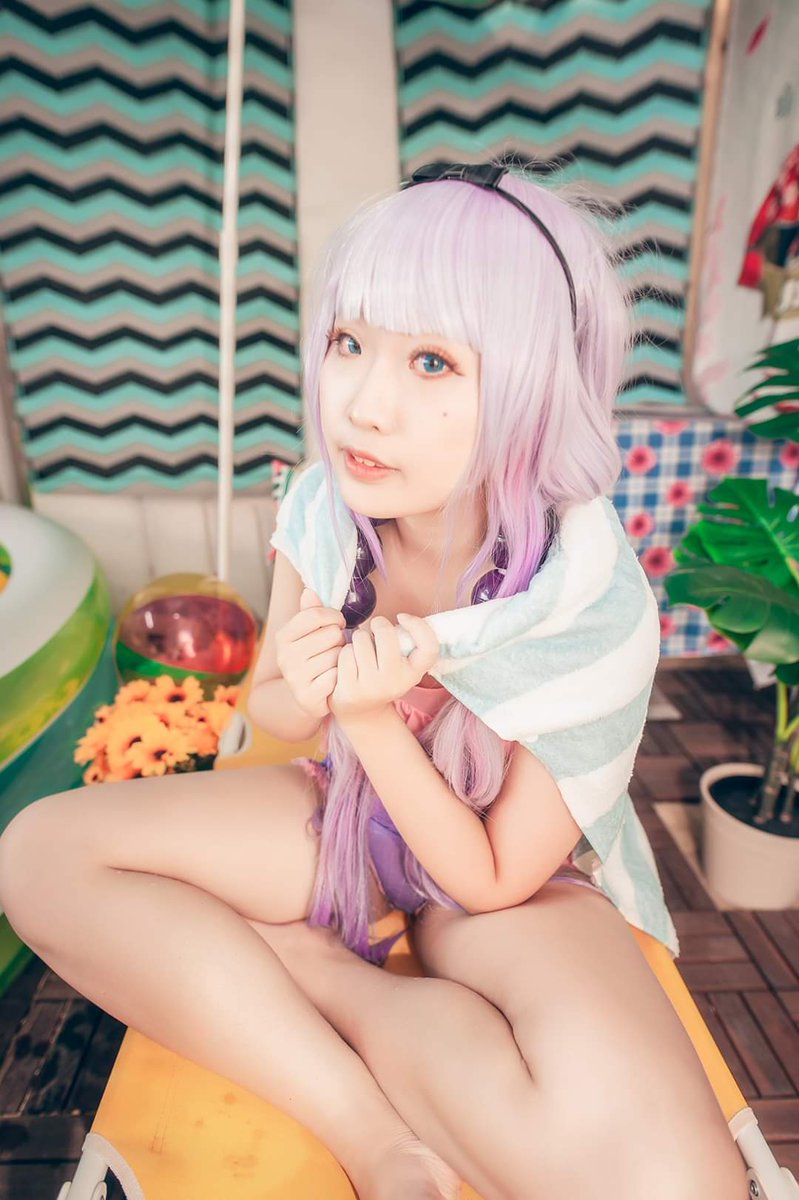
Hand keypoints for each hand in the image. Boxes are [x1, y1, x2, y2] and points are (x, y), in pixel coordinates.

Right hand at [275, 587, 345, 719]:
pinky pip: (337, 677)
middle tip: (335, 648)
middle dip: (340, 639)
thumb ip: (311, 612)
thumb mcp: (310, 633)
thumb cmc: (315, 657)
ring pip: (337, 656)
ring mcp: (295, 678)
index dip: (334, 616)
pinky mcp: (307, 696)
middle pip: (330, 634)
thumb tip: (309, 591)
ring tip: (335, 663)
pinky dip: (341, 677)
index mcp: (283, 637)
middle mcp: (284, 657)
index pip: (315, 615)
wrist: (308, 697)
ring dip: (342, 659)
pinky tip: (336, 680)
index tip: (339, 622)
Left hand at [329, 613, 439, 724]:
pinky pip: (345, 653)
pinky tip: (348, 664)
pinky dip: (344, 652)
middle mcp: (396, 682)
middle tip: (374, 632)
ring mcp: (372, 687)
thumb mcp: (402, 665)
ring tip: (361, 652)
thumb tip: (402, 618)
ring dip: (358, 640)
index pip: (429, 647)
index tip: (402, 617)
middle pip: (385, 633)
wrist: (360, 711)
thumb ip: (406, 643)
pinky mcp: (350, 689)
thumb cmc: (382, 676)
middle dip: (377, 625)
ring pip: (361, 639)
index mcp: (414, 673)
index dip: (418, 625)